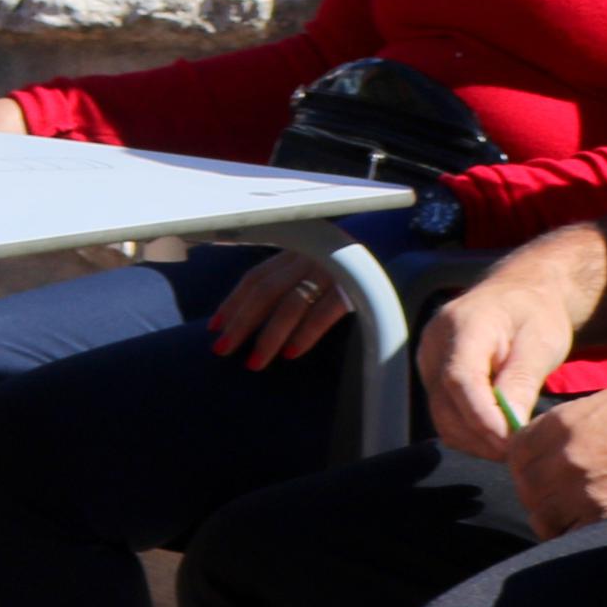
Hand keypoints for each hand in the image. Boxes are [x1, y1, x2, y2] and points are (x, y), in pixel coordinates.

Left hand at [205, 249, 353, 368]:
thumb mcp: (309, 262)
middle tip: (223, 350)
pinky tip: (292, 353)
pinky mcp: (352, 285)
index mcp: (292, 251)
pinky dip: (307, 332)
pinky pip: (325, 310)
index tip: (215, 327)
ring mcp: (328, 270)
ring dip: (270, 335)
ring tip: (255, 361)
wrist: (390, 245)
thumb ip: (283, 278)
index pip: (254, 278)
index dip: (233, 302)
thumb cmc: (340, 261)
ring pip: (291, 303)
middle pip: (265, 292)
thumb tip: (248, 313)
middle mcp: (305, 258)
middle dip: (242, 323)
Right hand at [421, 269, 581, 460]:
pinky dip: (468, 433)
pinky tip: (496, 434)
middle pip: (446, 404)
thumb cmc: (535, 315)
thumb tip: (510, 429)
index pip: (460, 378)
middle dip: (482, 436)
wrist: (519, 293)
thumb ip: (522, 383)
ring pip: (441, 416)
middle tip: (521, 451)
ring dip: (475, 440)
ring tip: (512, 444)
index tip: (512, 442)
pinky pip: (443, 415)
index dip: (482, 417)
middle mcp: (435, 343)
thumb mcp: (541, 343)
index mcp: (463, 325)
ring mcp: (428, 360)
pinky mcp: (431, 375)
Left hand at [509, 378, 606, 538]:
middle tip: (553, 496)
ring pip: (542, 516)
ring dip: (551, 517)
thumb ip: (558, 427)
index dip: (523, 463)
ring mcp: (585, 490)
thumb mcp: (594, 405)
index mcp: (560, 426)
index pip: (515, 452)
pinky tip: (586, 527)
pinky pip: (572, 535)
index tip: (534, 470)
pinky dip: (574, 535)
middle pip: (526, 486)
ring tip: (569, 513)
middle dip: (535, 492)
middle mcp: (566, 458)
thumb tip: (536, 448)